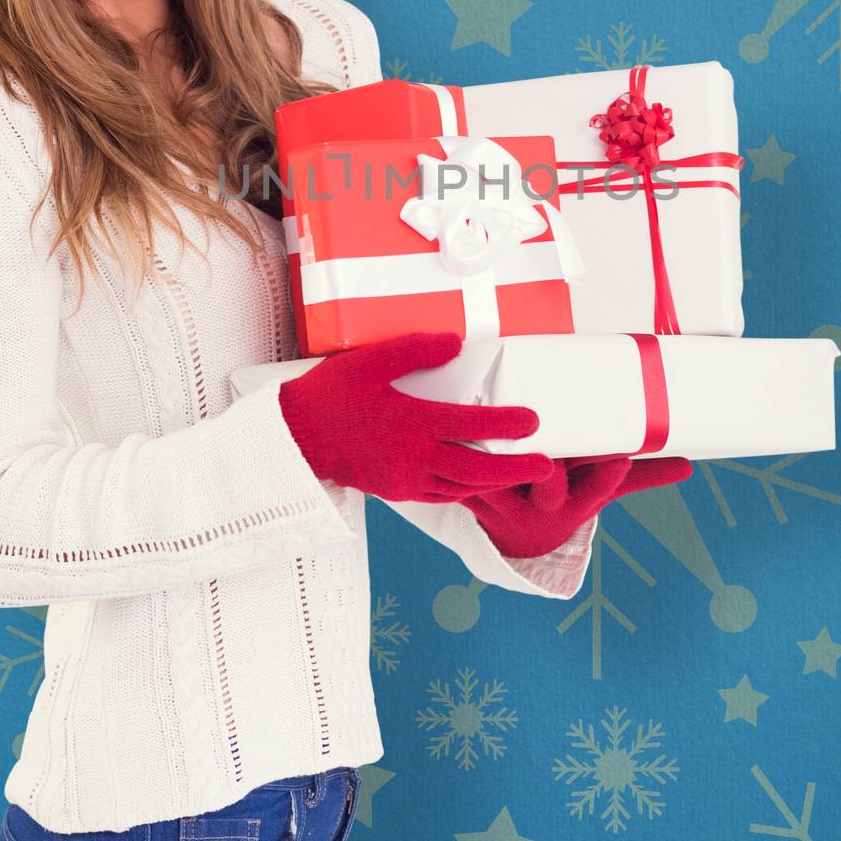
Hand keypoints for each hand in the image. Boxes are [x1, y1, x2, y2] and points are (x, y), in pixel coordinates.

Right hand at [277, 330, 556, 503]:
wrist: (294, 439)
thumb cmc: (330, 396)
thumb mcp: (370, 362)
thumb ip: (415, 351)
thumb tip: (455, 343)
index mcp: (412, 424)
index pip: (472, 426)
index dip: (507, 424)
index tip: (534, 421)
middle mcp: (414, 458)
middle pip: (478, 470)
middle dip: (517, 469)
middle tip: (547, 465)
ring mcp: (405, 480)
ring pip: (463, 489)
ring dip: (496, 484)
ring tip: (521, 476)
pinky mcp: (396, 491)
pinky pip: (440, 497)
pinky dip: (465, 493)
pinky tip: (476, 486)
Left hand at [462, 451, 693, 558]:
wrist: (518, 542)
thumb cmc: (565, 502)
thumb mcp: (600, 494)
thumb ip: (641, 478)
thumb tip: (689, 466)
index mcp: (577, 504)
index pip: (599, 490)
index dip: (608, 476)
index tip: (621, 459)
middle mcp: (543, 507)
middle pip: (548, 487)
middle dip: (552, 469)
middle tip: (553, 449)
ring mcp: (506, 505)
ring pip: (499, 482)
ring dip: (494, 460)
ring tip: (493, 428)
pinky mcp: (471, 498)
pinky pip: (462, 482)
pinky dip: (456, 462)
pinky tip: (454, 432)